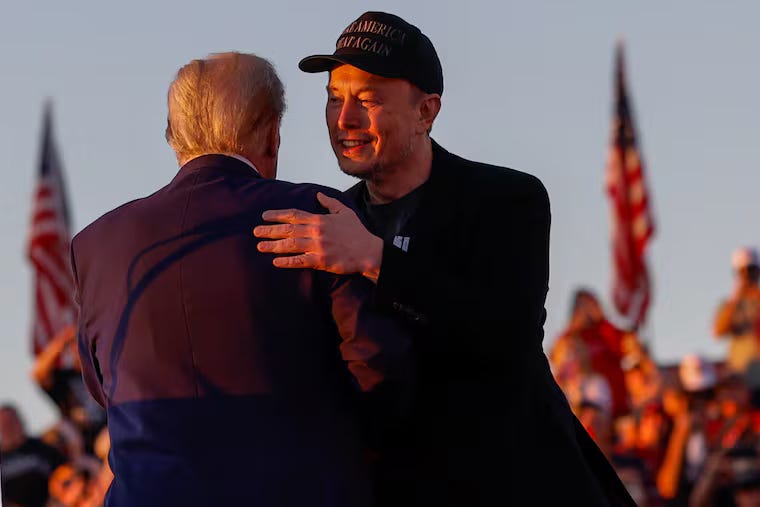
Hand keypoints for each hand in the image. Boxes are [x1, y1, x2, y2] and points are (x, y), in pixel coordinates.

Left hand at [253, 192, 382, 281]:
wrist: (368, 251)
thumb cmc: (358, 232)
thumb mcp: (345, 213)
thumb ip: (330, 203)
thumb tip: (318, 195)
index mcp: (320, 220)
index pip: (294, 215)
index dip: (277, 215)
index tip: (264, 216)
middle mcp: (316, 232)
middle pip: (288, 229)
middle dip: (269, 230)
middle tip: (255, 232)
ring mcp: (318, 246)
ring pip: (290, 245)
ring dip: (273, 246)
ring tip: (260, 246)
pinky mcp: (321, 260)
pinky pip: (300, 261)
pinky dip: (287, 261)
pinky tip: (275, 262)